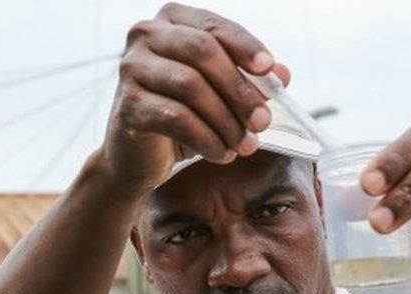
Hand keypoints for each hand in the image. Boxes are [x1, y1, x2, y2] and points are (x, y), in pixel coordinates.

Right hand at [97, 3, 288, 190]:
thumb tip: (282, 75)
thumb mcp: (219, 94)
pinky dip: (207, 138)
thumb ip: (249, 79)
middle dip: (239, 88)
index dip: (245, 45)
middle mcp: (146, 36)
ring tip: (245, 145)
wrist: (137, 156)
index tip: (269, 69)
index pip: (214, 26)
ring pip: (190, 85)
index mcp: (171, 21)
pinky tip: (222, 154)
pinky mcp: (128, 105)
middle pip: (202, 51)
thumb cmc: (179, 117)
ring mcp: (132, 68)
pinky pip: (176, 118)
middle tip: (262, 121)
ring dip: (226, 119)